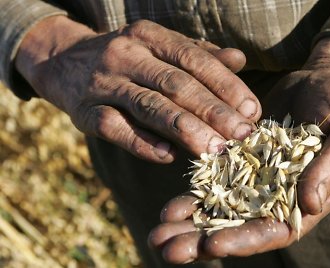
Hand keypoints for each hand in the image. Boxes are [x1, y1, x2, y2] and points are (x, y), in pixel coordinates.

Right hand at [15, 16, 260, 162]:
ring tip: (215, 150)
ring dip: (185, 130)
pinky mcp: (84, 111)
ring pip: (149, 107)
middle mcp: (127, 55)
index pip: (195, 60)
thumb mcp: (160, 48)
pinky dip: (142, 143)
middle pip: (176, 84)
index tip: (252, 110)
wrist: (64, 61)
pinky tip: (168, 155)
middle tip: (242, 135)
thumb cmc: (128, 59)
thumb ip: (200, 55)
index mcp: (150, 36)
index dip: (226, 85)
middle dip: (213, 111)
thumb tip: (239, 60)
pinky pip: (115, 128)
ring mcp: (103, 83)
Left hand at [148, 37, 329, 262]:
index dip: (244, 240)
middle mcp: (279, 196)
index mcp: (308, 200)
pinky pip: (216, 180)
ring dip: (191, 223)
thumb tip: (309, 204)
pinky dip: (194, 194)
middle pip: (239, 227)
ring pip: (221, 209)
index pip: (275, 230)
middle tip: (165, 248)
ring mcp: (258, 179)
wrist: (328, 79)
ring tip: (157, 234)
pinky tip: (170, 207)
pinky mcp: (243, 158)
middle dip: (203, 240)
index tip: (212, 245)